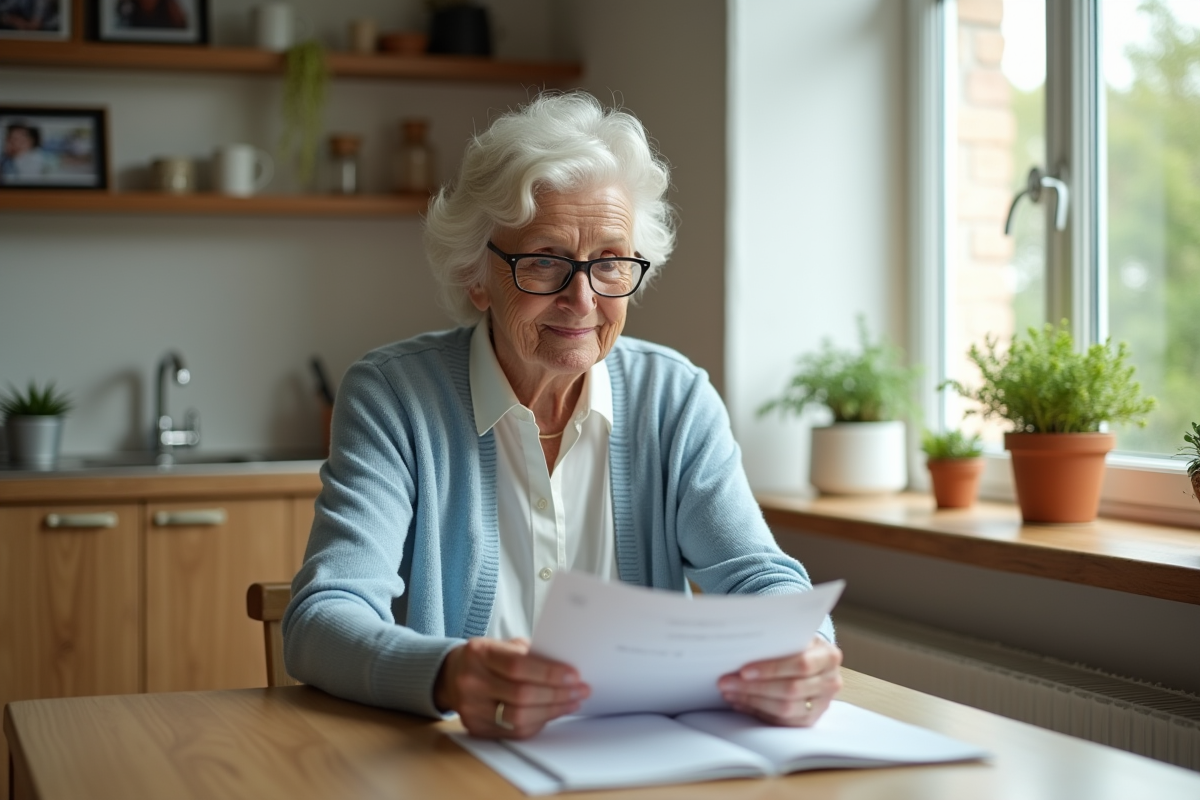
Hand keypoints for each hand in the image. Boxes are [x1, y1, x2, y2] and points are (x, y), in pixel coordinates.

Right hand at [434, 637, 590, 738]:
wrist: (451, 675)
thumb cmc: (486, 658)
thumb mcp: (503, 645)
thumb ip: (530, 654)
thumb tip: (566, 667)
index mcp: (479, 653)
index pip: (517, 665)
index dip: (548, 672)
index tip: (573, 674)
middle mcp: (471, 681)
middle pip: (521, 694)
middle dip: (557, 693)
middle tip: (580, 690)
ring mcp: (471, 708)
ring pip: (519, 718)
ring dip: (552, 710)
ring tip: (572, 701)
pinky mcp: (476, 728)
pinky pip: (515, 732)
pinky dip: (539, 722)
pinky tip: (554, 712)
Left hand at [717, 637, 842, 725]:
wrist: (815, 661)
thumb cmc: (799, 645)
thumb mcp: (796, 636)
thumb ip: (780, 640)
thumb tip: (743, 646)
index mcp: (829, 657)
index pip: (801, 664)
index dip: (772, 668)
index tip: (744, 670)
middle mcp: (830, 682)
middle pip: (791, 689)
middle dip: (754, 687)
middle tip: (727, 682)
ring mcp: (821, 704)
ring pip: (785, 708)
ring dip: (752, 701)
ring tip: (730, 692)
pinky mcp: (809, 720)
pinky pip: (781, 722)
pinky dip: (757, 712)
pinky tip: (740, 703)